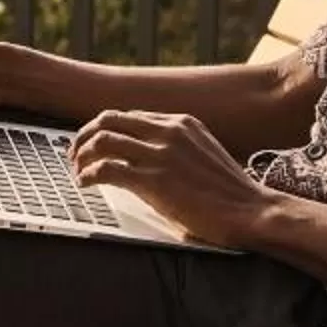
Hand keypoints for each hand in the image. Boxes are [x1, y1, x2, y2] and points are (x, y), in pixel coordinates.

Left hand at [68, 110, 273, 249]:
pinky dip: (89, 174)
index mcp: (181, 122)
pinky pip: (106, 169)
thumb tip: (144, 156)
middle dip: (85, 135)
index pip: (129, 115)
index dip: (105, 128)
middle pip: (109, 119)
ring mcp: (160, 154)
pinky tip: (86, 183)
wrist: (251, 211)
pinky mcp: (154, 180)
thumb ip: (175, 147)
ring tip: (77, 170)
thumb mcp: (203, 153)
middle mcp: (168, 131)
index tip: (93, 143)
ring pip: (103, 140)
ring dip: (82, 155)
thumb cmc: (230, 192)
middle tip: (74, 154)